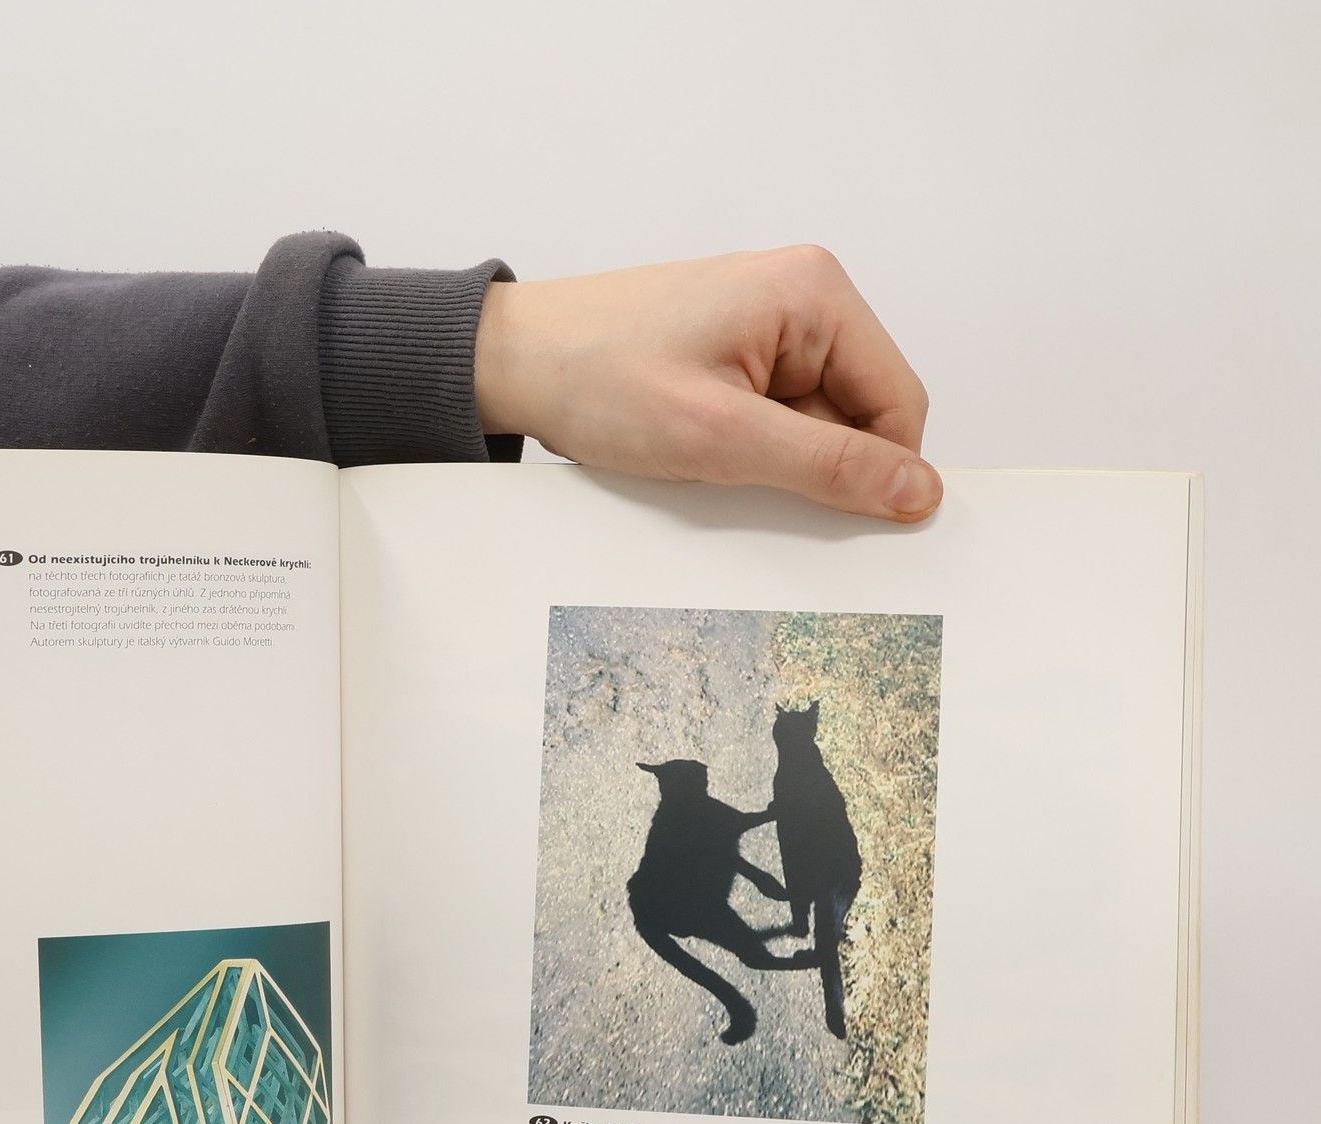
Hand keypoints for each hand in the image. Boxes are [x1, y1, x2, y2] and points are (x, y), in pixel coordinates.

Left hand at [474, 246, 939, 521]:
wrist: (514, 362)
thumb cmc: (597, 378)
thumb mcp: (720, 436)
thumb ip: (826, 465)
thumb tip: (917, 491)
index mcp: (815, 293)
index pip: (899, 402)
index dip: (878, 472)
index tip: (840, 522)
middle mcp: (803, 296)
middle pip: (859, 412)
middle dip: (813, 463)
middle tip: (741, 477)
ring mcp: (768, 324)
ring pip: (815, 422)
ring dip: (773, 460)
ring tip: (705, 454)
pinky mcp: (737, 352)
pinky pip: (774, 417)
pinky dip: (746, 448)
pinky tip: (697, 449)